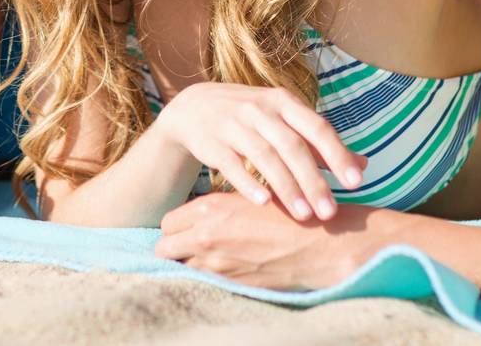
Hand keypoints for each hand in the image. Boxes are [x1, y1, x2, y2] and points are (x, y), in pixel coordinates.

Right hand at [154, 83, 364, 221]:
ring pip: (265, 156)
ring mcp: (234, 124)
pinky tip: (263, 203)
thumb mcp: (286, 121)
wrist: (195, 108)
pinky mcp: (212, 142)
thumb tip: (363, 166)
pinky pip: (232, 164)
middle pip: (292, 146)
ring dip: (286, 187)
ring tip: (304, 215)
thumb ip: (321, 145)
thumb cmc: (252, 118)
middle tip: (329, 212)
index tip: (356, 183)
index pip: (317, 127)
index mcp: (284, 102)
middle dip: (313, 180)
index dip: (337, 154)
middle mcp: (261, 109)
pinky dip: (247, 183)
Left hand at [156, 192, 375, 289]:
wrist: (316, 244)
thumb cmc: (288, 212)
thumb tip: (200, 214)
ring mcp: (215, 264)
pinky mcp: (229, 284)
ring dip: (188, 263)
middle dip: (173, 247)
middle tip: (189, 245)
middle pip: (164, 247)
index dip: (176, 227)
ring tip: (207, 257)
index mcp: (209, 208)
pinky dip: (205, 277)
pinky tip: (222, 269)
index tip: (187, 228)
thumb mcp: (249, 196)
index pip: (169, 221)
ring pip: (180, 268)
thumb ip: (220, 206)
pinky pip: (201, 282)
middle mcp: (205, 236)